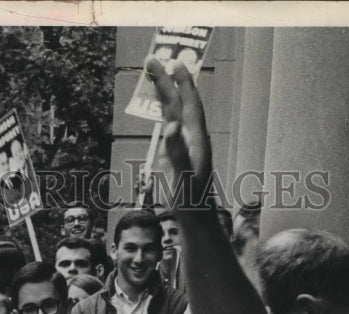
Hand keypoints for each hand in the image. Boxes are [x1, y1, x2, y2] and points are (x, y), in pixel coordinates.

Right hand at [146, 57, 213, 204]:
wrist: (197, 220)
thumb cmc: (191, 201)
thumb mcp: (183, 177)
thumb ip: (177, 152)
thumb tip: (171, 126)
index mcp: (196, 140)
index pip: (187, 104)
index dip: (180, 83)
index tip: (170, 62)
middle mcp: (193, 138)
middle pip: (180, 103)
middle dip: (168, 81)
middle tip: (152, 59)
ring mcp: (187, 145)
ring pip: (176, 112)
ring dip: (166, 93)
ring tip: (155, 74)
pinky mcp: (179, 154)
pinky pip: (172, 126)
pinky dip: (164, 112)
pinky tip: (161, 109)